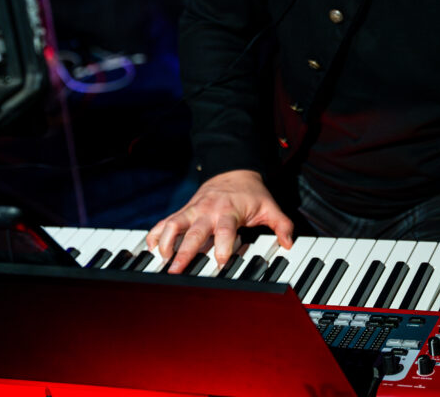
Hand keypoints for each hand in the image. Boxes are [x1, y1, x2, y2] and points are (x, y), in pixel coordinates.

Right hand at [146, 169, 293, 273]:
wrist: (233, 169)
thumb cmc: (251, 192)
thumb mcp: (270, 206)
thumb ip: (282, 225)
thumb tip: (290, 244)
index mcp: (229, 211)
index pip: (224, 230)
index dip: (222, 246)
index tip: (219, 262)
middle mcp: (208, 210)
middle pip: (194, 232)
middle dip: (184, 251)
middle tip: (176, 270)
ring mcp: (193, 210)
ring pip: (174, 224)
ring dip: (165, 242)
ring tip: (160, 260)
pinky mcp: (184, 210)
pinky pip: (166, 221)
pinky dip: (156, 233)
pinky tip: (150, 247)